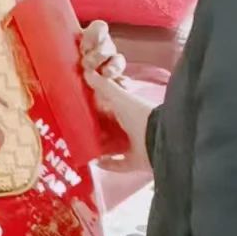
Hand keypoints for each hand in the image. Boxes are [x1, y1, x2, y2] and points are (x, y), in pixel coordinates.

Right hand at [80, 21, 153, 171]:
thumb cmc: (140, 116)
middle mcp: (131, 128)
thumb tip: (86, 71)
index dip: (94, 108)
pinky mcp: (135, 162)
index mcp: (128, 111)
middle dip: (94, 129)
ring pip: (112, 146)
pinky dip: (107, 164)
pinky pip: (118, 164)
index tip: (77, 108)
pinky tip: (94, 162)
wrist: (161, 139)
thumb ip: (104, 86)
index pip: (108, 108)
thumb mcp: (119, 98)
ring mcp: (134, 146)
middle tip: (75, 129)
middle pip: (109, 128)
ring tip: (81, 146)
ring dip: (99, 147)